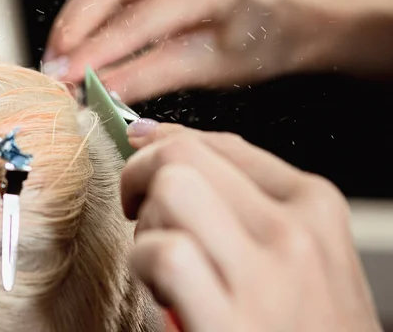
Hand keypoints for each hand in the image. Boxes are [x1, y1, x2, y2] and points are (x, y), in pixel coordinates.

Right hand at [42, 0, 321, 103]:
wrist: (272, 14)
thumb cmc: (248, 43)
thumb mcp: (205, 69)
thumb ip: (148, 77)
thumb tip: (96, 91)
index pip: (140, 20)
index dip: (96, 53)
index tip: (66, 82)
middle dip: (76, 30)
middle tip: (54, 68)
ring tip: (57, 39)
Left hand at [121, 120, 381, 330]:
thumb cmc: (309, 327)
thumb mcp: (308, 254)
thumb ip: (252, 200)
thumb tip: (169, 139)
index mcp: (314, 206)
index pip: (221, 144)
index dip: (167, 144)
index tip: (144, 154)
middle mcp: (295, 232)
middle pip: (184, 156)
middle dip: (143, 176)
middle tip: (138, 210)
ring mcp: (265, 277)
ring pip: (172, 188)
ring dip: (147, 220)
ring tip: (157, 253)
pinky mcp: (229, 324)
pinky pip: (165, 252)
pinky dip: (144, 264)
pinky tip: (158, 287)